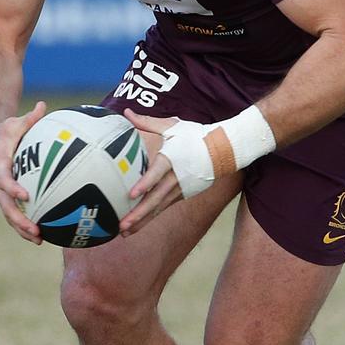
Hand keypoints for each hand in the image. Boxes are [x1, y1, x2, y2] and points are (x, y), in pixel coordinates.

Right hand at [0, 101, 46, 244]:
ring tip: (40, 240)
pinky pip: (12, 212)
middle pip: (6, 205)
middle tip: (36, 230)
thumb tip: (43, 105)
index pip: (3, 178)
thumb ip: (30, 118)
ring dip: (22, 228)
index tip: (25, 195)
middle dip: (20, 220)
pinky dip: (23, 224)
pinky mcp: (2, 196)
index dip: (13, 187)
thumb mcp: (13, 123)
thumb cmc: (2, 131)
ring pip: (9, 213)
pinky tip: (40, 234)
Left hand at [119, 111, 216, 235]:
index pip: (156, 173)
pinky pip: (163, 208)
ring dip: (142, 221)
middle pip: (156, 199)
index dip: (145, 184)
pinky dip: (150, 218)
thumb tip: (126, 112)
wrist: (222, 151)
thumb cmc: (194, 136)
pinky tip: (137, 227)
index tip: (131, 194)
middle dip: (139, 213)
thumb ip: (147, 122)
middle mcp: (175, 178)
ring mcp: (180, 190)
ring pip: (159, 208)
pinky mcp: (182, 196)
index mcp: (171, 159)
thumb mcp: (172, 127)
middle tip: (122, 225)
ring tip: (125, 232)